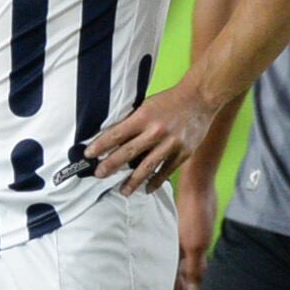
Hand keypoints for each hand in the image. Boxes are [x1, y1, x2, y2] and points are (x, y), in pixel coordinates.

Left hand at [86, 81, 214, 195]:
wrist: (201, 98)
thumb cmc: (170, 100)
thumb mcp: (147, 105)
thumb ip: (133, 121)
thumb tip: (114, 138)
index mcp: (144, 117)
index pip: (116, 134)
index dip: (100, 145)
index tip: (88, 155)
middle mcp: (156, 131)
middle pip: (128, 152)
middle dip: (111, 165)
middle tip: (99, 175)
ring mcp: (171, 143)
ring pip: (147, 166)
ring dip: (133, 181)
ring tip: (123, 191)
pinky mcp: (184, 152)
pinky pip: (166, 170)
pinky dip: (156, 181)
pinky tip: (147, 188)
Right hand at [175, 179, 218, 289]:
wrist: (199, 189)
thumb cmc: (193, 215)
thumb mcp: (195, 245)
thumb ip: (195, 271)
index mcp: (168, 256)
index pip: (172, 287)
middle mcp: (174, 255)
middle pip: (180, 283)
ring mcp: (185, 248)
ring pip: (190, 274)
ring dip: (197, 286)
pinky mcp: (196, 241)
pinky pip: (199, 263)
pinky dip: (204, 273)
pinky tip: (213, 280)